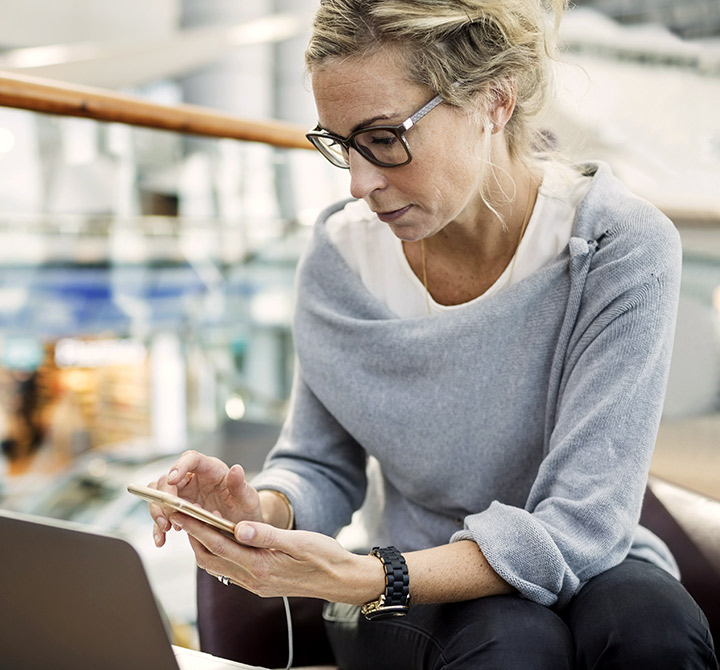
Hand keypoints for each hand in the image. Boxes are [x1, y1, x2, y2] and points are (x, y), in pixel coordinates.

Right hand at [147, 450, 261, 546]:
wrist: (243, 528)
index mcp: (211, 469)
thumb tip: (236, 469)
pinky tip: (161, 540)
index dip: (179, 466)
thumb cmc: (247, 509)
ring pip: (159, 493)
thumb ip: (241, 486)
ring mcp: (184, 493)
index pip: (192, 459)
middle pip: (168, 478)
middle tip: (170, 517)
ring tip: (167, 529)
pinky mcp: (178, 509)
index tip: (172, 480)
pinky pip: (161, 513)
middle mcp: (194, 478)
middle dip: (165, 497)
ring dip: (158, 510)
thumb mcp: (249, 499)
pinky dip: (157, 526)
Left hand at [174, 514, 384, 604]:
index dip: (196, 526)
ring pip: (217, 564)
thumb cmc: (324, 556)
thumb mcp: (298, 541)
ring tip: (192, 524)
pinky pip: (229, 569)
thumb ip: (267, 535)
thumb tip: (238, 527)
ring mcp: (255, 583)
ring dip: (202, 545)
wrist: (340, 579)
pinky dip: (217, 553)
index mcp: (261, 565)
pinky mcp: (260, 583)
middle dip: (192, 535)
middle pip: (211, 556)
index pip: (219, 543)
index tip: (180, 511)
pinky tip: (218, 540)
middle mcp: (253, 578)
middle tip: (178, 513)